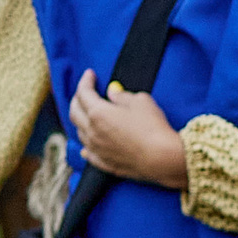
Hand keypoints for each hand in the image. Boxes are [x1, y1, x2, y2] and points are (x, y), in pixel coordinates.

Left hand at [69, 70, 186, 186]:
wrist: (162, 158)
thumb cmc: (153, 128)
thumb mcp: (141, 101)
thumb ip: (122, 96)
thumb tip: (113, 92)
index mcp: (98, 113)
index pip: (83, 93)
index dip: (85, 81)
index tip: (90, 74)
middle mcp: (92, 132)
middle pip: (75, 112)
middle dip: (77, 99)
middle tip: (84, 92)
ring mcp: (97, 149)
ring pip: (79, 133)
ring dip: (81, 121)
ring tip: (86, 115)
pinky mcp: (105, 163)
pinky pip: (89, 153)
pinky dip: (86, 146)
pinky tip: (86, 146)